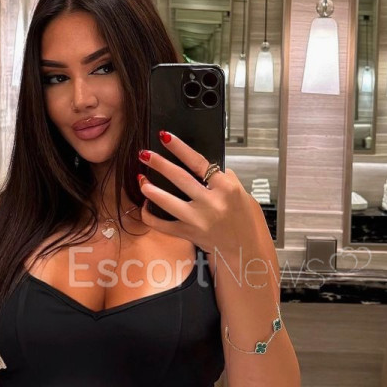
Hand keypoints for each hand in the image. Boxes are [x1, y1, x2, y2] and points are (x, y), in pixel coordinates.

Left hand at [137, 130, 260, 260]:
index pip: (199, 162)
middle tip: (144, 154)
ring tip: (140, 178)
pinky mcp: (189, 234)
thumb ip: (225, 178)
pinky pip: (162, 225)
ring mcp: (198, 220)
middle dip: (159, 163)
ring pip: (167, 201)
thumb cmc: (245, 220)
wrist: (246, 250)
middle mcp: (211, 203)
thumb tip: (207, 167)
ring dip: (150, 189)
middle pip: (179, 178)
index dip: (179, 148)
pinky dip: (150, 216)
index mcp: (226, 188)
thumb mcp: (243, 193)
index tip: (165, 137)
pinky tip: (145, 206)